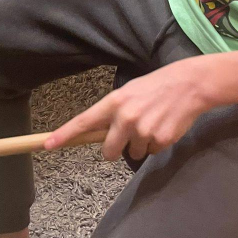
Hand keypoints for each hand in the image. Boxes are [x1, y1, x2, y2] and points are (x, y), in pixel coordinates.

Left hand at [45, 59, 211, 160]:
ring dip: (141, 144)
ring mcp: (143, 130)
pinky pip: (152, 152)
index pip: (84, 122)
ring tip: (153, 122)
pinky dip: (156, 144)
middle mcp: (126, 117)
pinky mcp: (161, 140)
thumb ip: (113, 112)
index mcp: (115, 102)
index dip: (65, 135)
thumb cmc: (155, 87)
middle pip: (108, 152)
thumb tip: (97, 133)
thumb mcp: (129, 92)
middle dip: (115, 149)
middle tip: (128, 134)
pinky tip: (164, 126)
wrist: (189, 85)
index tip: (47, 145)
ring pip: (133, 153)